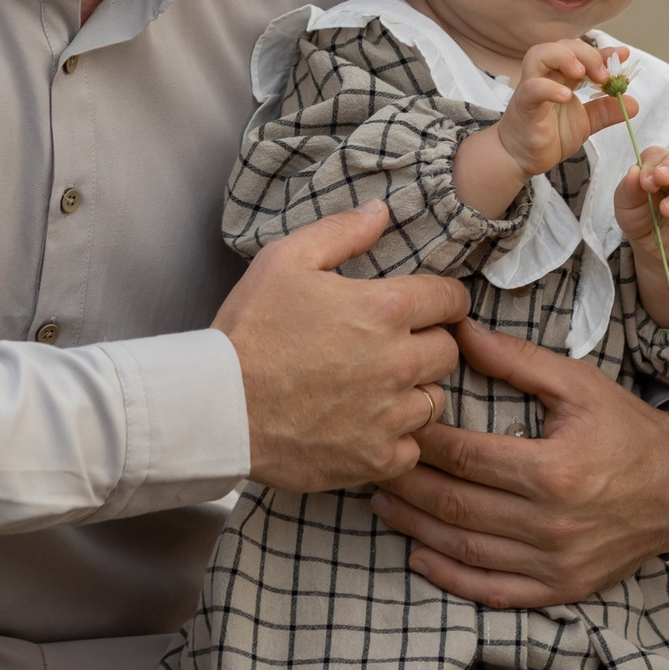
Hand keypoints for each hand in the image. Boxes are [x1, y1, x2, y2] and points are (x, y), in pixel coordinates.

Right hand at [216, 202, 469, 491]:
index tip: (431, 306)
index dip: (444, 299)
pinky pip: (412, 447)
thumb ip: (341, 232)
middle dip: (428, 343)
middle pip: (448, 351)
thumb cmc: (250, 330)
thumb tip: (381, 212)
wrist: (217, 407)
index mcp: (384, 309)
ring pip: (435, 400)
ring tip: (379, 388)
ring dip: (415, 392)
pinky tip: (367, 426)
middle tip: (393, 346)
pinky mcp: (376, 458)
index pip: (451, 299)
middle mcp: (398, 363)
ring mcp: (390, 415)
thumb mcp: (285, 260)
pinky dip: (396, 438)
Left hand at [370, 319, 668, 608]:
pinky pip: (493, 591)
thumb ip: (515, 360)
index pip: (464, 456)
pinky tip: (419, 559)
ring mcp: (555, 563)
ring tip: (382, 503)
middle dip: (407, 482)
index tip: (393, 421)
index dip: (421, 441)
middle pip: (455, 505)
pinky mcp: (561, 588)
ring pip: (464, 549)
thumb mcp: (577, 382)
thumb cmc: (625, 427)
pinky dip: (451, 578)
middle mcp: (550, 523)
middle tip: (370, 462)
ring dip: (415, 529)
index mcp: (552, 469)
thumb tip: (459, 330)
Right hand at [492, 39, 634, 176]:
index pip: (581, 54)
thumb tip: (633, 103)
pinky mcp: (523, 105)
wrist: (520, 158)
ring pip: (539, 54)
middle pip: (561, 46)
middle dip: (586, 54)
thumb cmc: (547, 135)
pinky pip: (532, 88)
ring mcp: (531, 87)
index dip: (602, 52)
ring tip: (582, 75)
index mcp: (560, 77)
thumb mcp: (585, 123)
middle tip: (603, 75)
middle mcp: (544, 76)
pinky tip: (567, 96)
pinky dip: (549, 88)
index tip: (622, 55)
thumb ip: (605, 111)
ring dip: (564, 58)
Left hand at [613, 145, 668, 257]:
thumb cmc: (640, 219)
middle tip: (660, 178)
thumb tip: (634, 171)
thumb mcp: (626, 206)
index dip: (651, 165)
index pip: (657, 155)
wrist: (655, 248)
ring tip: (668, 211)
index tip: (644, 182)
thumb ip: (629, 190)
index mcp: (658, 167)